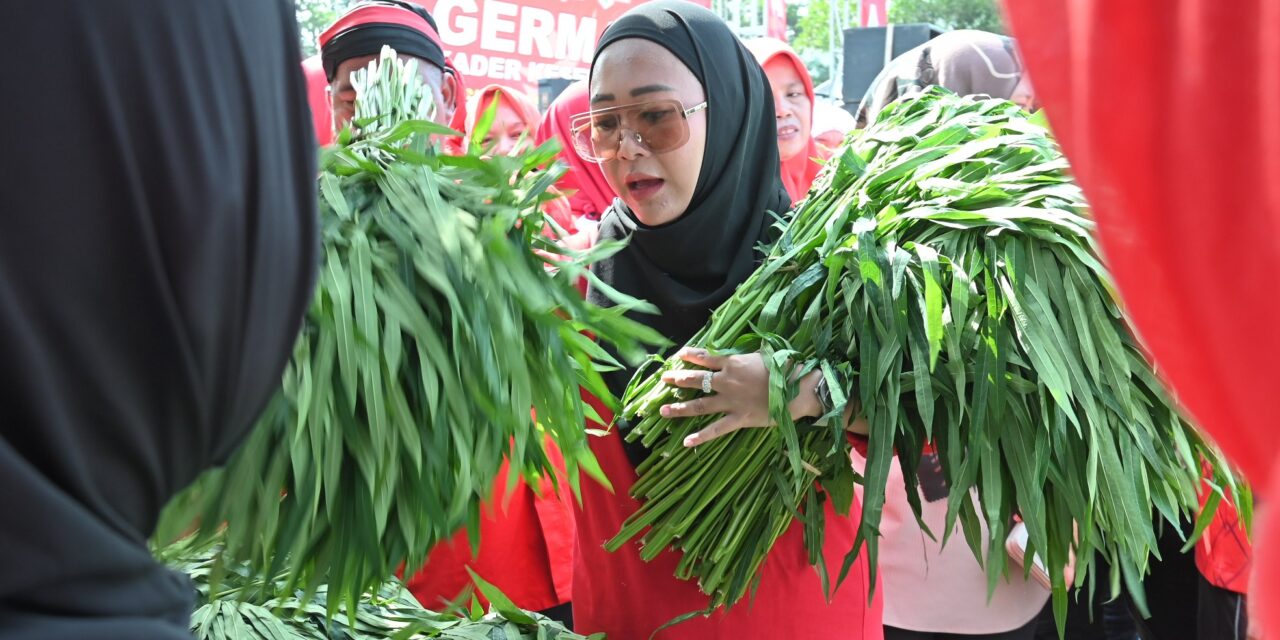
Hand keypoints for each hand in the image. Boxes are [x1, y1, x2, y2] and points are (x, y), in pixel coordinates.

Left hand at [659, 347, 821, 447]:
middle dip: (678, 379)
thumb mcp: (764, 355)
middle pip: (696, 380)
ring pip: (700, 405)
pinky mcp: (739, 418)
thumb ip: (747, 357)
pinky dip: (701, 436)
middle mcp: (727, 381)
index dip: (690, 356)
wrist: (798, 389)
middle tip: (664, 379)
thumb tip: (740, 355)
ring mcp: (731, 401)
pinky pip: (716, 429)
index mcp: (732, 363)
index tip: (677, 355)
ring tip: (663, 410)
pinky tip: (686, 442)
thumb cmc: (786, 368)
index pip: (705, 358)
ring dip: (680, 408)